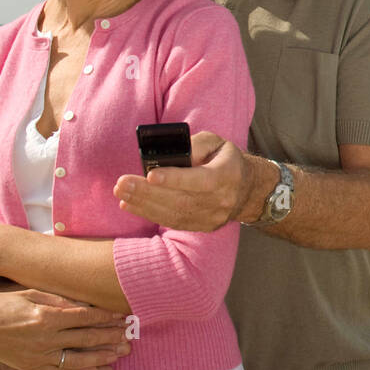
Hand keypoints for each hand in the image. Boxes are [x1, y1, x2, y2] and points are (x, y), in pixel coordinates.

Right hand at [0, 285, 131, 369]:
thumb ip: (58, 300)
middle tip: (129, 340)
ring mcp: (36, 359)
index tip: (122, 317)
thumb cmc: (2, 303)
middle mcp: (44, 340)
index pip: (85, 318)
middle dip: (110, 340)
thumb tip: (85, 304)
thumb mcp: (31, 293)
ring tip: (117, 360)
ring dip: (98, 363)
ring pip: (75, 365)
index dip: (106, 318)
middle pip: (85, 341)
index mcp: (46, 317)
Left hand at [113, 130, 256, 231]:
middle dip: (148, 192)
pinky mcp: (203, 226)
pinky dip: (150, 213)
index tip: (150, 175)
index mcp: (227, 175)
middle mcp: (221, 200)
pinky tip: (131, 205)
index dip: (174, 179)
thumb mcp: (217, 142)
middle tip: (123, 184)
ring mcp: (213, 217)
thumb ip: (196, 144)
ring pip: (174, 213)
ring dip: (144, 204)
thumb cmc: (226, 160)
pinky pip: (174, 222)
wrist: (247, 189)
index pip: (199, 180)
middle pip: (181, 199)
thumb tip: (172, 152)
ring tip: (122, 193)